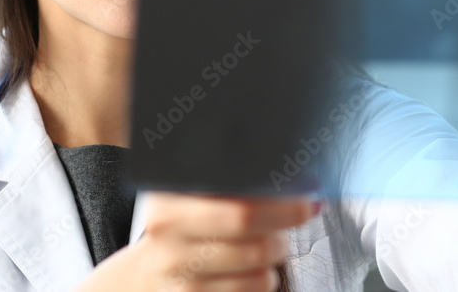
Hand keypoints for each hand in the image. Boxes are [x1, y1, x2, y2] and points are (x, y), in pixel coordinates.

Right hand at [74, 192, 318, 291]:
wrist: (149, 275)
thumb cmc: (185, 224)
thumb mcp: (193, 192)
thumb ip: (230, 178)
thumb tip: (294, 176)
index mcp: (168, 204)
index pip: (240, 210)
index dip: (282, 205)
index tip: (308, 197)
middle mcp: (169, 243)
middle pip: (255, 243)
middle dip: (286, 229)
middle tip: (300, 214)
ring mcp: (180, 281)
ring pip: (260, 274)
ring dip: (277, 257)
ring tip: (272, 242)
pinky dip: (264, 280)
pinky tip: (254, 268)